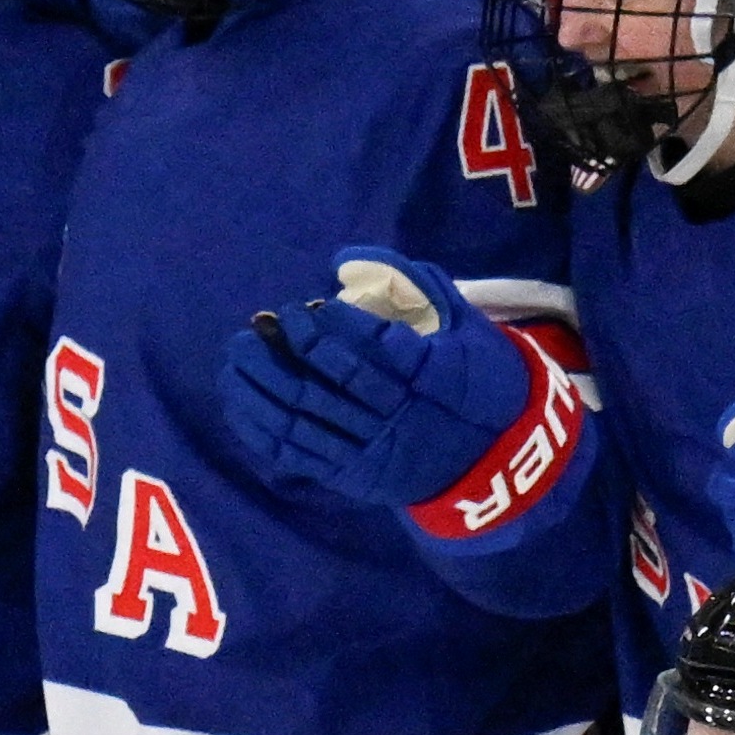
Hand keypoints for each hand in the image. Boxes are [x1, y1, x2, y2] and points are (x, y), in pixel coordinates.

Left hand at [215, 248, 568, 521]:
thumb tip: (345, 259)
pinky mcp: (355, 476)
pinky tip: (239, 402)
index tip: (300, 308)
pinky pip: (299, 454)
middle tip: (254, 328)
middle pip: (330, 383)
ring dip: (263, 389)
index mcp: (432, 374)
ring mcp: (374, 450)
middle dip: (284, 353)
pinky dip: (263, 428)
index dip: (331, 328)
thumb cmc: (479, 379)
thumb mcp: (466, 325)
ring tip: (236, 358)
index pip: (374, 348)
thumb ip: (417, 284)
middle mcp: (398, 414)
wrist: (498, 459)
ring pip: (306, 419)